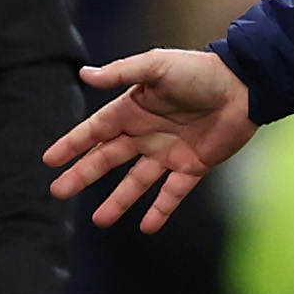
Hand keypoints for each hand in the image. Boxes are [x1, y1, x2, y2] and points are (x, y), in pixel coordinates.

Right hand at [44, 49, 255, 232]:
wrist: (243, 88)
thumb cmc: (199, 71)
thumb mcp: (157, 65)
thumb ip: (122, 73)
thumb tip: (85, 73)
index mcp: (133, 110)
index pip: (95, 131)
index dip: (72, 145)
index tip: (49, 160)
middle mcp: (146, 134)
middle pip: (107, 160)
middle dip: (82, 175)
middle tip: (58, 192)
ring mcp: (168, 153)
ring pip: (136, 183)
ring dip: (118, 201)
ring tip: (100, 221)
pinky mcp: (192, 167)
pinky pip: (171, 194)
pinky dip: (160, 211)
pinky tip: (146, 228)